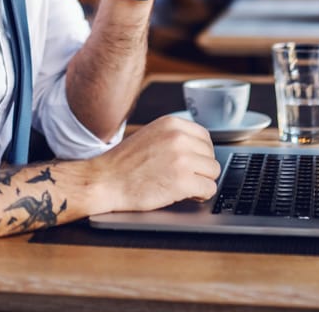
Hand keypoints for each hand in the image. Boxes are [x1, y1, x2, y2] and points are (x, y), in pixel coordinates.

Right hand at [87, 115, 219, 211]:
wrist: (104, 180)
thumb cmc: (124, 163)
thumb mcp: (151, 135)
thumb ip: (174, 137)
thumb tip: (199, 148)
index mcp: (172, 123)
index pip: (205, 138)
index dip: (199, 155)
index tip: (190, 164)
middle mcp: (179, 137)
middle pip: (211, 156)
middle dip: (201, 169)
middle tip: (184, 177)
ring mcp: (182, 159)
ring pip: (213, 172)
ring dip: (202, 182)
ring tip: (184, 186)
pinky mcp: (182, 181)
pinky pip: (209, 189)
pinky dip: (200, 195)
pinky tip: (186, 195)